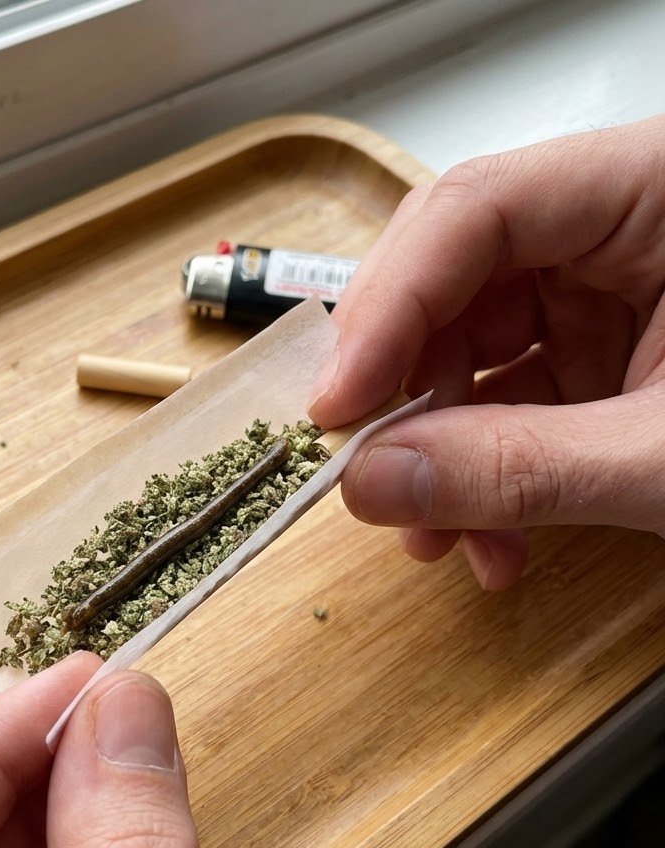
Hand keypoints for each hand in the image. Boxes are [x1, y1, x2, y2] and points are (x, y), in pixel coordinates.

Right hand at [309, 114, 664, 588]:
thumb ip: (520, 468)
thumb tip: (374, 482)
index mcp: (664, 187)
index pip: (476, 211)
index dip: (385, 309)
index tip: (336, 409)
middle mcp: (625, 224)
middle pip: (455, 281)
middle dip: (407, 395)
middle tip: (370, 473)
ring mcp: (610, 289)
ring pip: (471, 350)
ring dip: (442, 455)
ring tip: (444, 538)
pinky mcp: (607, 350)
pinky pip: (508, 396)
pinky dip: (486, 470)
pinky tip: (491, 535)